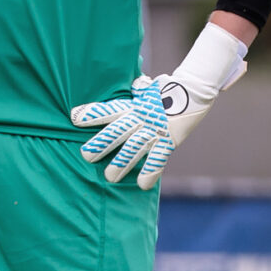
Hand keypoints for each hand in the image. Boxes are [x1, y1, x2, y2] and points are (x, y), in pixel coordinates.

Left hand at [70, 23, 245, 188]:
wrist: (195, 89)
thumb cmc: (169, 88)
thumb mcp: (148, 87)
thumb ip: (137, 91)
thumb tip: (132, 86)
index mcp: (134, 105)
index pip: (110, 110)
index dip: (92, 114)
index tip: (74, 118)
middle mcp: (142, 118)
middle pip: (118, 132)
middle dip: (101, 144)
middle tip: (86, 155)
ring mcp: (155, 130)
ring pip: (134, 148)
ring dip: (121, 163)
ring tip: (109, 177)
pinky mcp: (169, 140)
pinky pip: (158, 158)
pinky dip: (151, 171)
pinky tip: (142, 185)